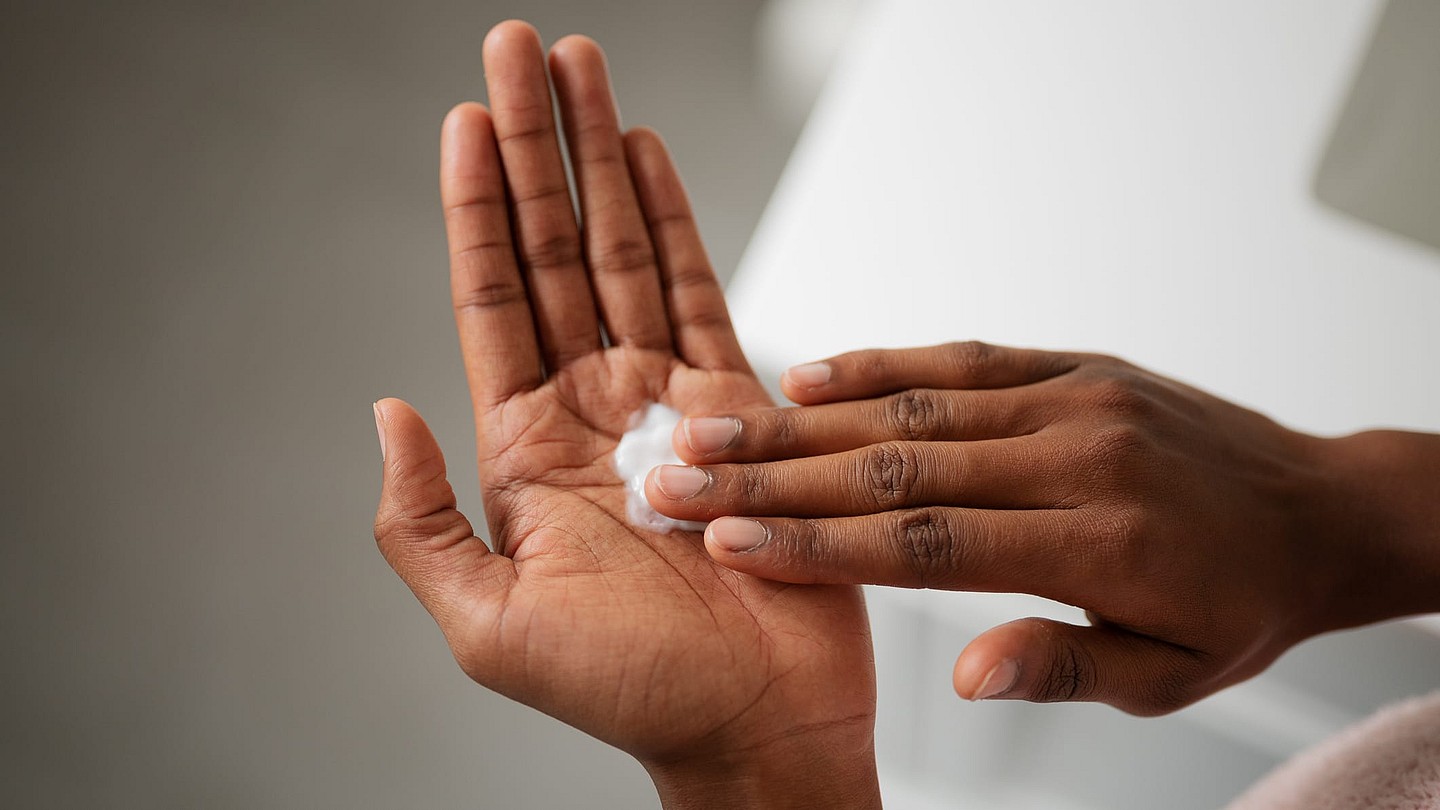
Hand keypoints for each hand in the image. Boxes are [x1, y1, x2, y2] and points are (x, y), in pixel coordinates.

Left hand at [372, 22, 878, 807]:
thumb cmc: (631, 696)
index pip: (491, 299)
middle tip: (522, 50)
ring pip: (624, 252)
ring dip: (601, 159)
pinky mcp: (743, 406)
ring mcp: (668, 400)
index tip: (467, 119)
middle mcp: (593, 407)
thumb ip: (422, 521)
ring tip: (582, 72)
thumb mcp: (488, 625)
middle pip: (554, 249)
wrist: (755, 728)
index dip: (477, 207)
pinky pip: (704, 293)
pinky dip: (677, 221)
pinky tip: (650, 160)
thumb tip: (384, 412)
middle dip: (538, 147)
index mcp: (526, 449)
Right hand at [646, 342, 1439, 715]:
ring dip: (802, 420)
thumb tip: (963, 673)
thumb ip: (1062, 665)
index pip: (924, 545)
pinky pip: (962, 358)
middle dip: (772, 475)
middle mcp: (1076, 456)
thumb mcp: (1169, 674)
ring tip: (715, 425)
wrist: (1319, 510)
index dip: (815, 544)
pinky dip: (880, 365)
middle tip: (680, 473)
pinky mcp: (1073, 365)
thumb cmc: (1239, 604)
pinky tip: (810, 374)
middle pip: (894, 467)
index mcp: (1097, 544)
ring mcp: (1073, 398)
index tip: (728, 540)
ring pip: (913, 408)